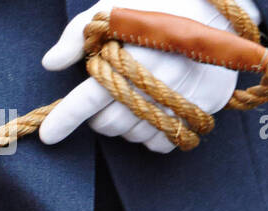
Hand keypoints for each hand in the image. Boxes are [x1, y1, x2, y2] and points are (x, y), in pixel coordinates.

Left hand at [39, 0, 259, 152]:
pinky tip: (153, 107)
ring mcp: (186, 95)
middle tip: (107, 90)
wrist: (220, 6)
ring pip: (133, 133)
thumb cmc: (158, 6)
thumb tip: (51, 63)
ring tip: (133, 92)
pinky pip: (163, 140)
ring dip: (124, 122)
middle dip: (98, 113)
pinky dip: (151, 131)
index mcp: (137, 52)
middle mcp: (163, 77)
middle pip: (109, 122)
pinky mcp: (204, 107)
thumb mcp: (116, 7)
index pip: (92, 95)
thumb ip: (79, 34)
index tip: (47, 135)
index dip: (66, 117)